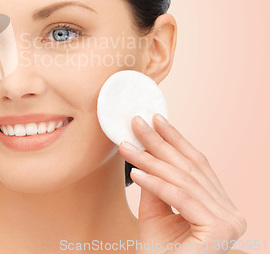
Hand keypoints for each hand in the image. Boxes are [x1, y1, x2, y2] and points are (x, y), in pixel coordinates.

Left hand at [118, 113, 246, 253]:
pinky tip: (135, 172)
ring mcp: (229, 222)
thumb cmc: (160, 253)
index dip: (175, 139)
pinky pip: (180, 198)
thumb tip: (145, 150)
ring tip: (127, 145)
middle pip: (188, 169)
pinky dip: (155, 184)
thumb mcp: (154, 212)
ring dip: (150, 160)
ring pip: (181, 181)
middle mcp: (231, 212)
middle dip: (159, 143)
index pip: (196, 165)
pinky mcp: (219, 230)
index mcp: (220, 206)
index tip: (156, 118)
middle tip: (136, 122)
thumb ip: (154, 184)